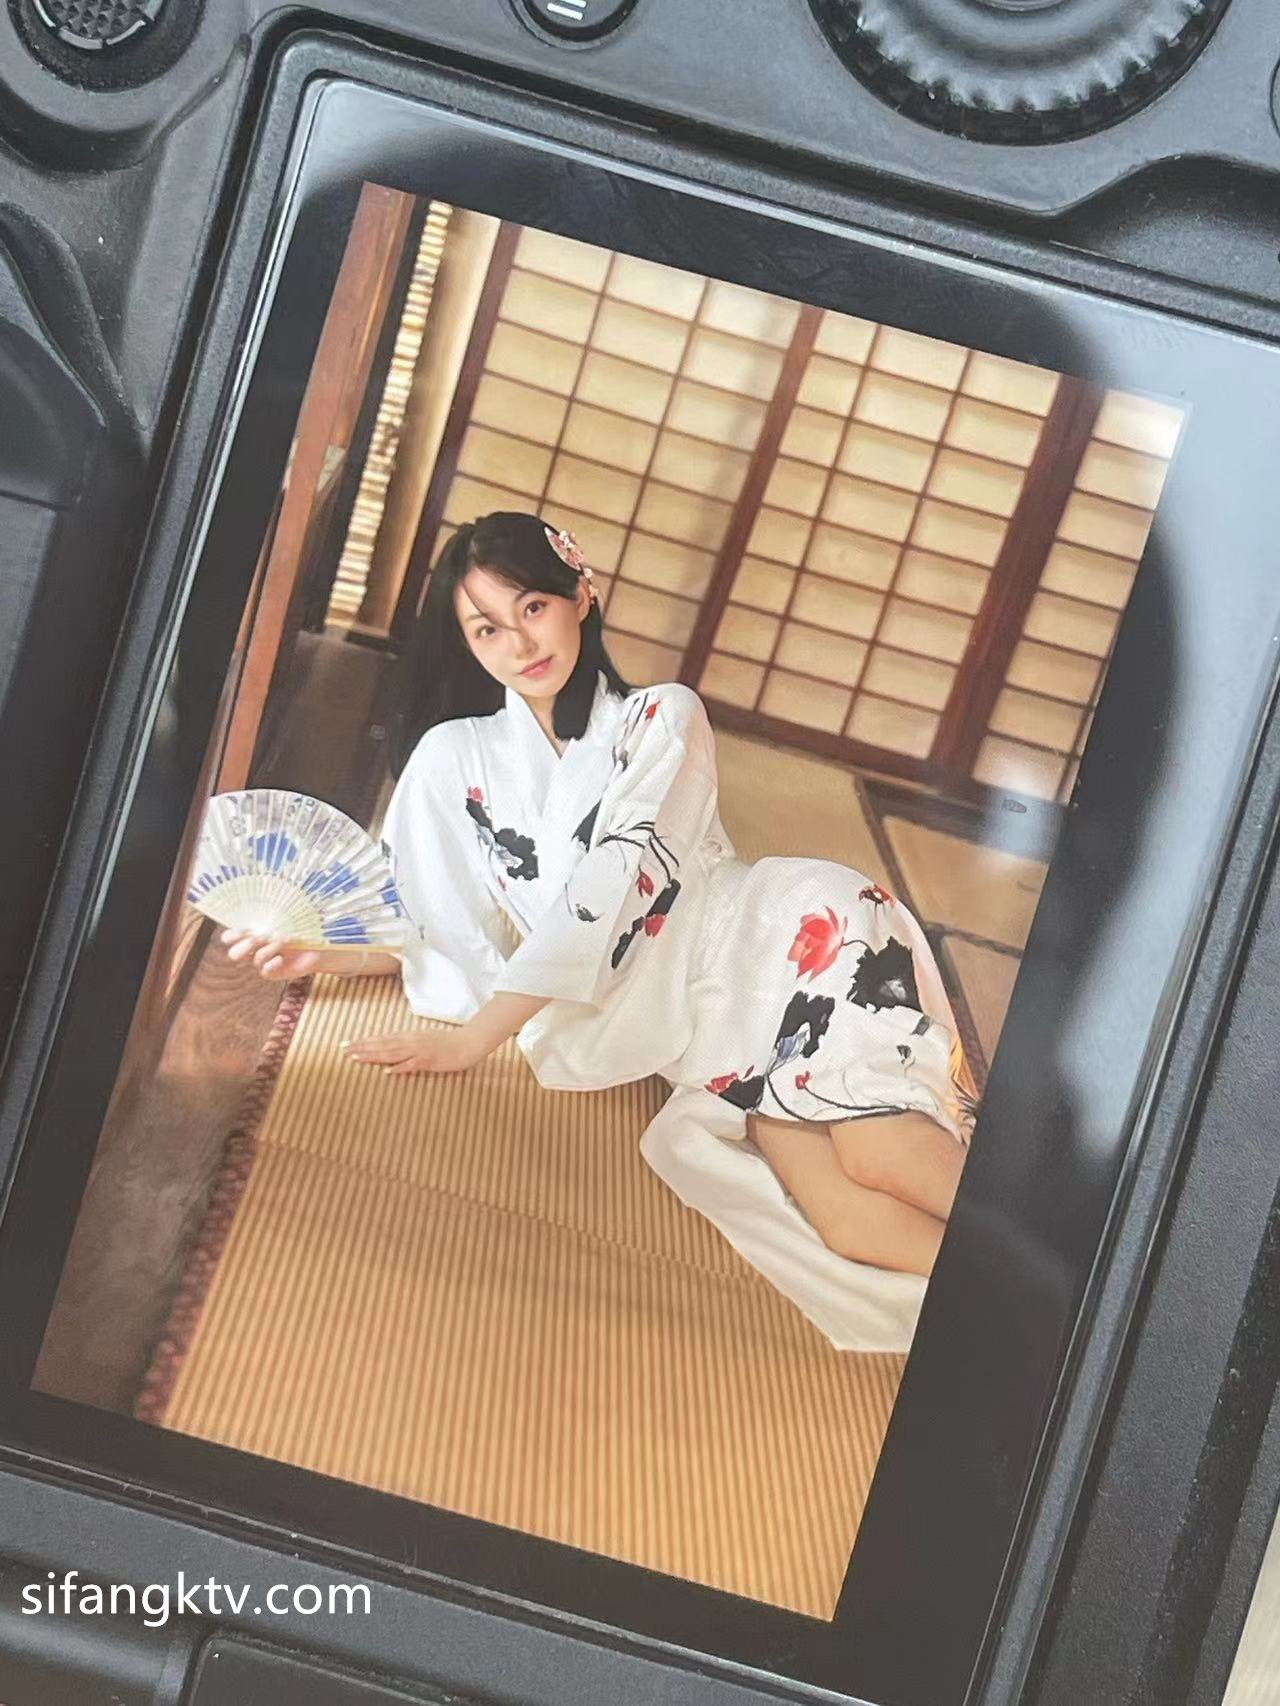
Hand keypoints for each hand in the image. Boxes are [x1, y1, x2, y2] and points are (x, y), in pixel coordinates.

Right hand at [221, 928, 325, 980]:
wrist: (316, 947)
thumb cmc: (298, 930)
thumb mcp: (284, 922)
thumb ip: (270, 919)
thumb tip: (256, 910)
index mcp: (251, 935)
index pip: (229, 938)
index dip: (231, 936)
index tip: (244, 931)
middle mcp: (253, 950)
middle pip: (234, 954)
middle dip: (246, 945)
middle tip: (262, 937)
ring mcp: (262, 963)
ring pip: (256, 958)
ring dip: (271, 948)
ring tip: (285, 941)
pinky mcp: (272, 973)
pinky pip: (264, 970)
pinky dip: (272, 963)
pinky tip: (281, 959)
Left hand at [339, 1026, 484, 1075]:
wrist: (467, 1043)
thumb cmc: (446, 1043)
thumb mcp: (423, 1040)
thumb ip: (406, 1044)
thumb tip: (390, 1051)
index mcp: (408, 1036)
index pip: (381, 1038)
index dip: (364, 1041)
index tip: (347, 1044)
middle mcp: (411, 1041)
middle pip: (381, 1044)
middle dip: (361, 1047)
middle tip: (343, 1049)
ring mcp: (419, 1051)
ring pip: (392, 1053)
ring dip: (373, 1055)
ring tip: (356, 1058)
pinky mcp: (429, 1060)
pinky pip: (412, 1065)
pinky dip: (400, 1068)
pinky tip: (388, 1071)